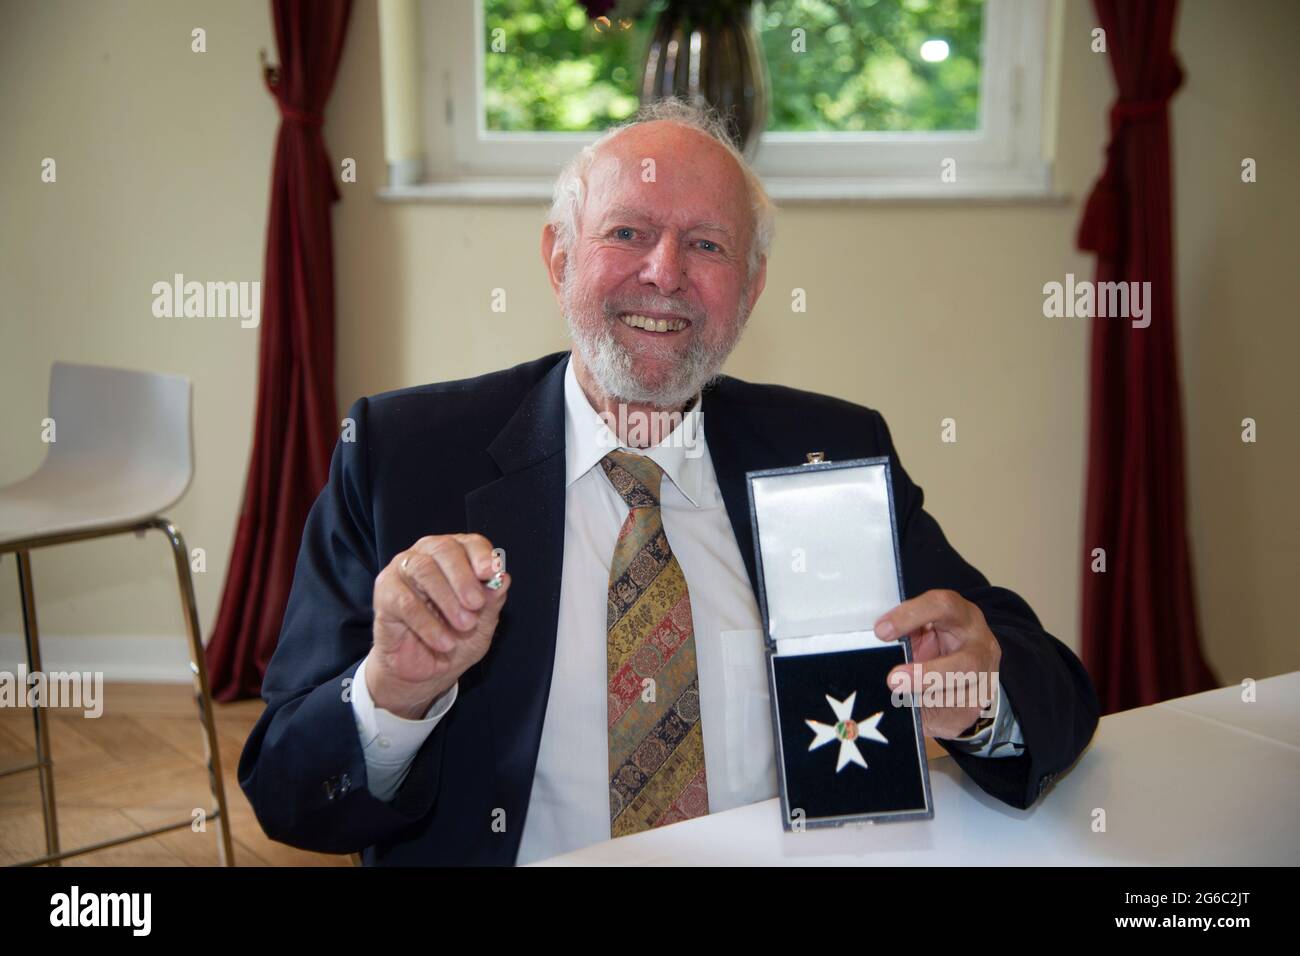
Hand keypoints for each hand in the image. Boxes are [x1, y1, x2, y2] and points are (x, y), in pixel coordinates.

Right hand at [367, 534, 508, 719]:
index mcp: (456, 556)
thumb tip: (503, 578)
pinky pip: (406, 602)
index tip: (491, 573)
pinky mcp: (385, 594)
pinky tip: (444, 643)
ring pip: (424, 570)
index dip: (482, 555)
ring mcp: (402, 571)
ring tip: (465, 626)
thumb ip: (492, 600)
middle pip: (444, 550)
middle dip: (464, 578)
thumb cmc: (456, 638)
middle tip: (476, 604)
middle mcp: (427, 555)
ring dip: (448, 600)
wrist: (427, 670)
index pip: (470, 543)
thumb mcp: (483, 623)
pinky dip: (428, 624)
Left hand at [874, 589, 1001, 739]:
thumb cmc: (933, 642)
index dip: (911, 616)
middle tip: (893, 680)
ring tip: (898, 699)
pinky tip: (912, 710)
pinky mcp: (978, 704)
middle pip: (965, 663)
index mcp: (961, 615)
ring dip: (926, 700)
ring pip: (961, 696)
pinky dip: (928, 714)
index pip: (942, 606)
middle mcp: (980, 645)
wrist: (964, 667)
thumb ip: (904, 633)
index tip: (881, 631)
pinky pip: (954, 714)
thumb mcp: (919, 630)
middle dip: (927, 675)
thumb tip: (873, 642)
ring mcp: (986, 678)